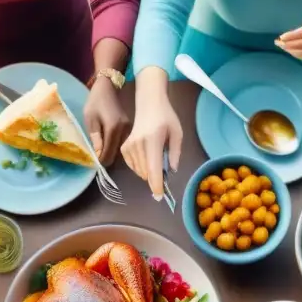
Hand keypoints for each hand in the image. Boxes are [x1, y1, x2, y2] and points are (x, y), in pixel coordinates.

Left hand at [84, 78, 130, 166]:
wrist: (109, 86)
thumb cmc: (96, 101)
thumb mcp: (90, 119)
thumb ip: (96, 138)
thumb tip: (99, 155)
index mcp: (113, 129)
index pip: (109, 154)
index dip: (101, 161)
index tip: (95, 162)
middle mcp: (124, 131)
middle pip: (117, 154)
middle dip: (108, 159)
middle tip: (98, 158)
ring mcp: (129, 129)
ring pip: (122, 150)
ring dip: (113, 154)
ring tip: (103, 153)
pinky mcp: (130, 128)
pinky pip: (124, 143)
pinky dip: (117, 147)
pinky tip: (110, 146)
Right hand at [121, 69, 181, 199]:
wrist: (149, 105)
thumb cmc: (166, 118)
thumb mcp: (177, 134)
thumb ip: (175, 154)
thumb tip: (171, 172)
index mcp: (153, 140)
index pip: (153, 168)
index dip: (156, 184)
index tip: (159, 196)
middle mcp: (138, 145)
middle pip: (146, 173)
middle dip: (156, 176)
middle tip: (164, 164)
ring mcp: (128, 147)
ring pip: (140, 172)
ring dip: (149, 171)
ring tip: (155, 155)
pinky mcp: (124, 149)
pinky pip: (134, 167)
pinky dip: (141, 167)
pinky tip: (146, 155)